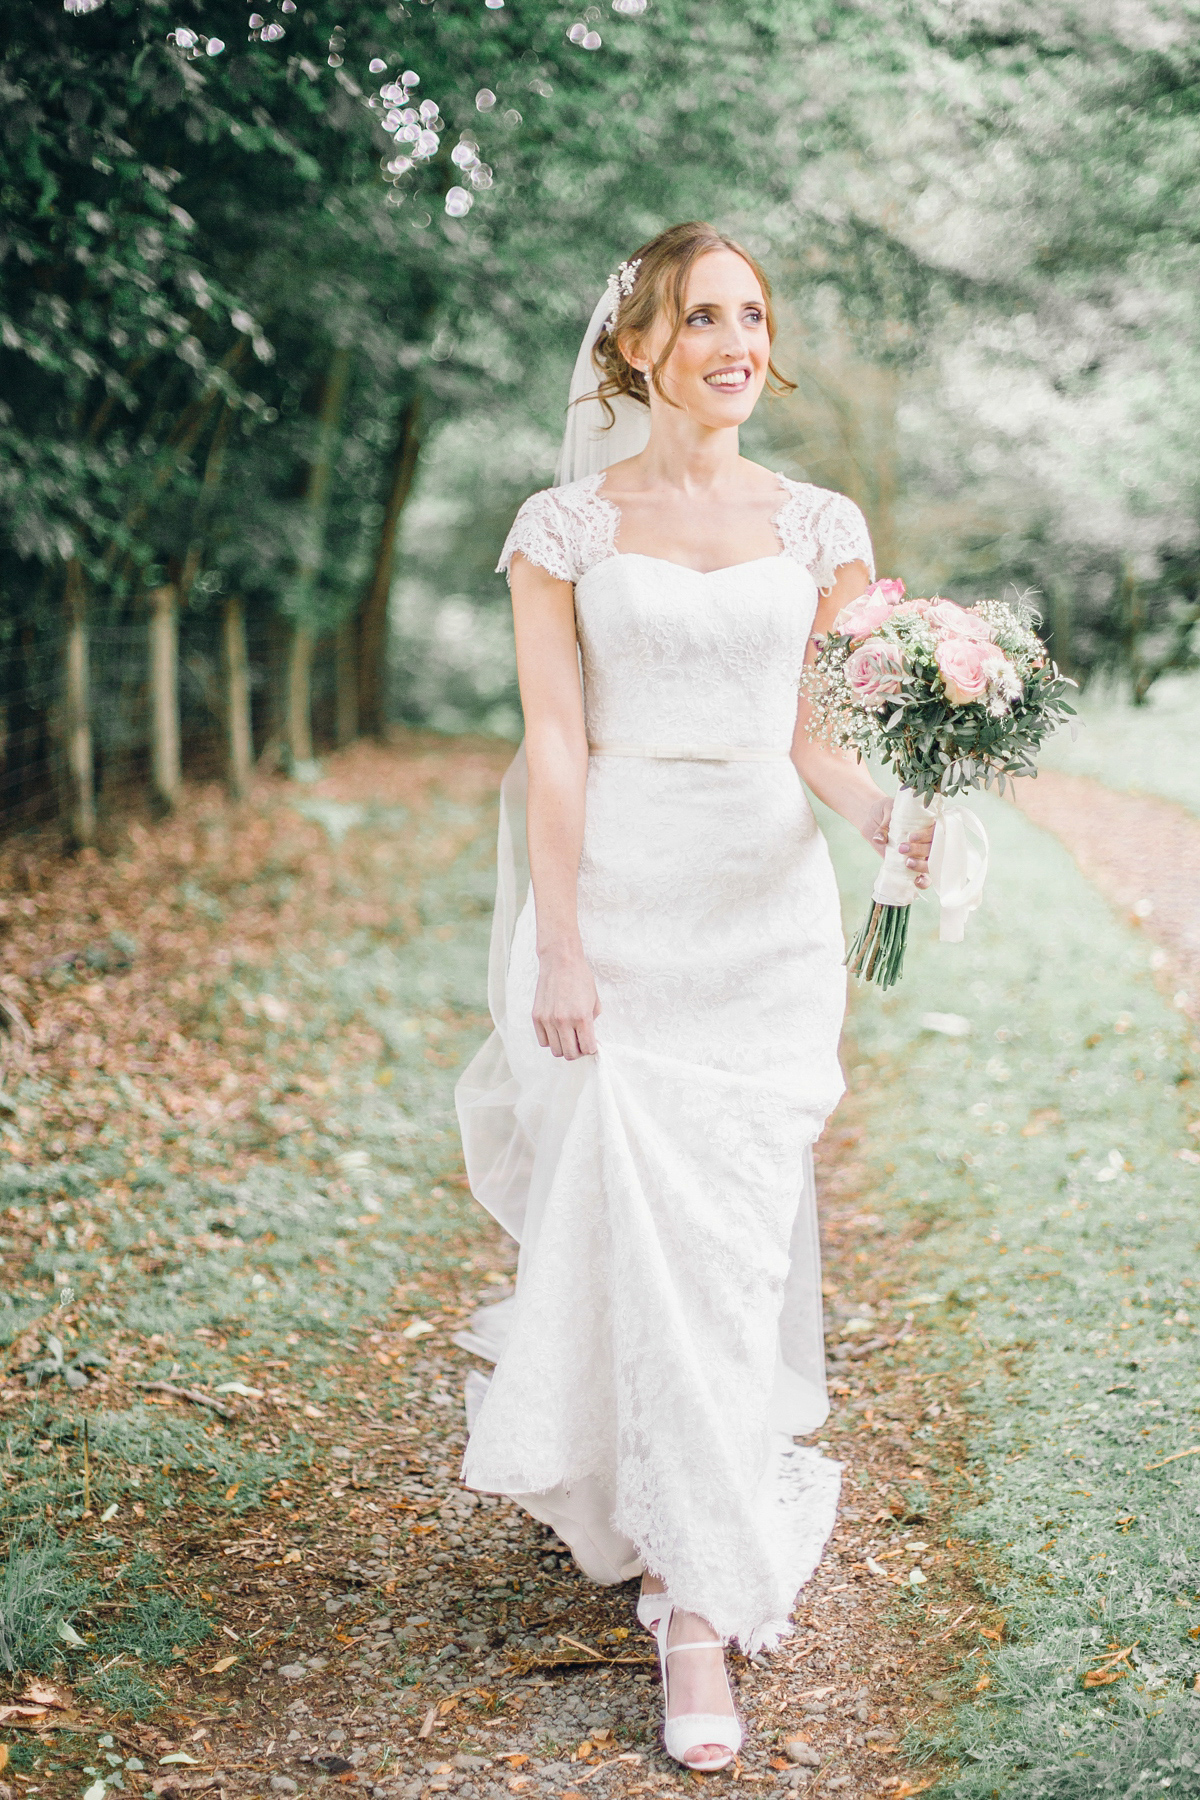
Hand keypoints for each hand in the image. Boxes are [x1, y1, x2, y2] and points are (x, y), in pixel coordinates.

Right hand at [532, 944, 600, 1059]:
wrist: (560, 961)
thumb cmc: (580, 978)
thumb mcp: (594, 1001)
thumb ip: (592, 1022)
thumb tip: (589, 1039)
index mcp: (582, 1017)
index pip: (587, 1049)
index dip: (591, 1049)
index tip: (590, 1044)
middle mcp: (563, 1021)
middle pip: (570, 1054)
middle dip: (577, 1051)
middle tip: (579, 1042)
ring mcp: (548, 1020)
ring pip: (556, 1050)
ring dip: (564, 1046)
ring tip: (568, 1036)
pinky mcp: (536, 1017)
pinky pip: (543, 1041)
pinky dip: (551, 1040)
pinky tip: (556, 1030)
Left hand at [861, 796, 935, 888]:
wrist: (873, 818)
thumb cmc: (885, 811)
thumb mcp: (886, 810)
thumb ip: (885, 824)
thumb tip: (879, 839)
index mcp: (928, 823)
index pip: (936, 830)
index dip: (927, 835)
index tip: (911, 837)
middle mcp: (928, 839)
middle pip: (936, 848)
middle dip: (921, 850)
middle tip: (902, 848)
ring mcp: (922, 853)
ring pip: (932, 863)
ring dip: (922, 866)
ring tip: (907, 863)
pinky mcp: (913, 864)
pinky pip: (924, 877)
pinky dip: (923, 881)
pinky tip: (916, 882)